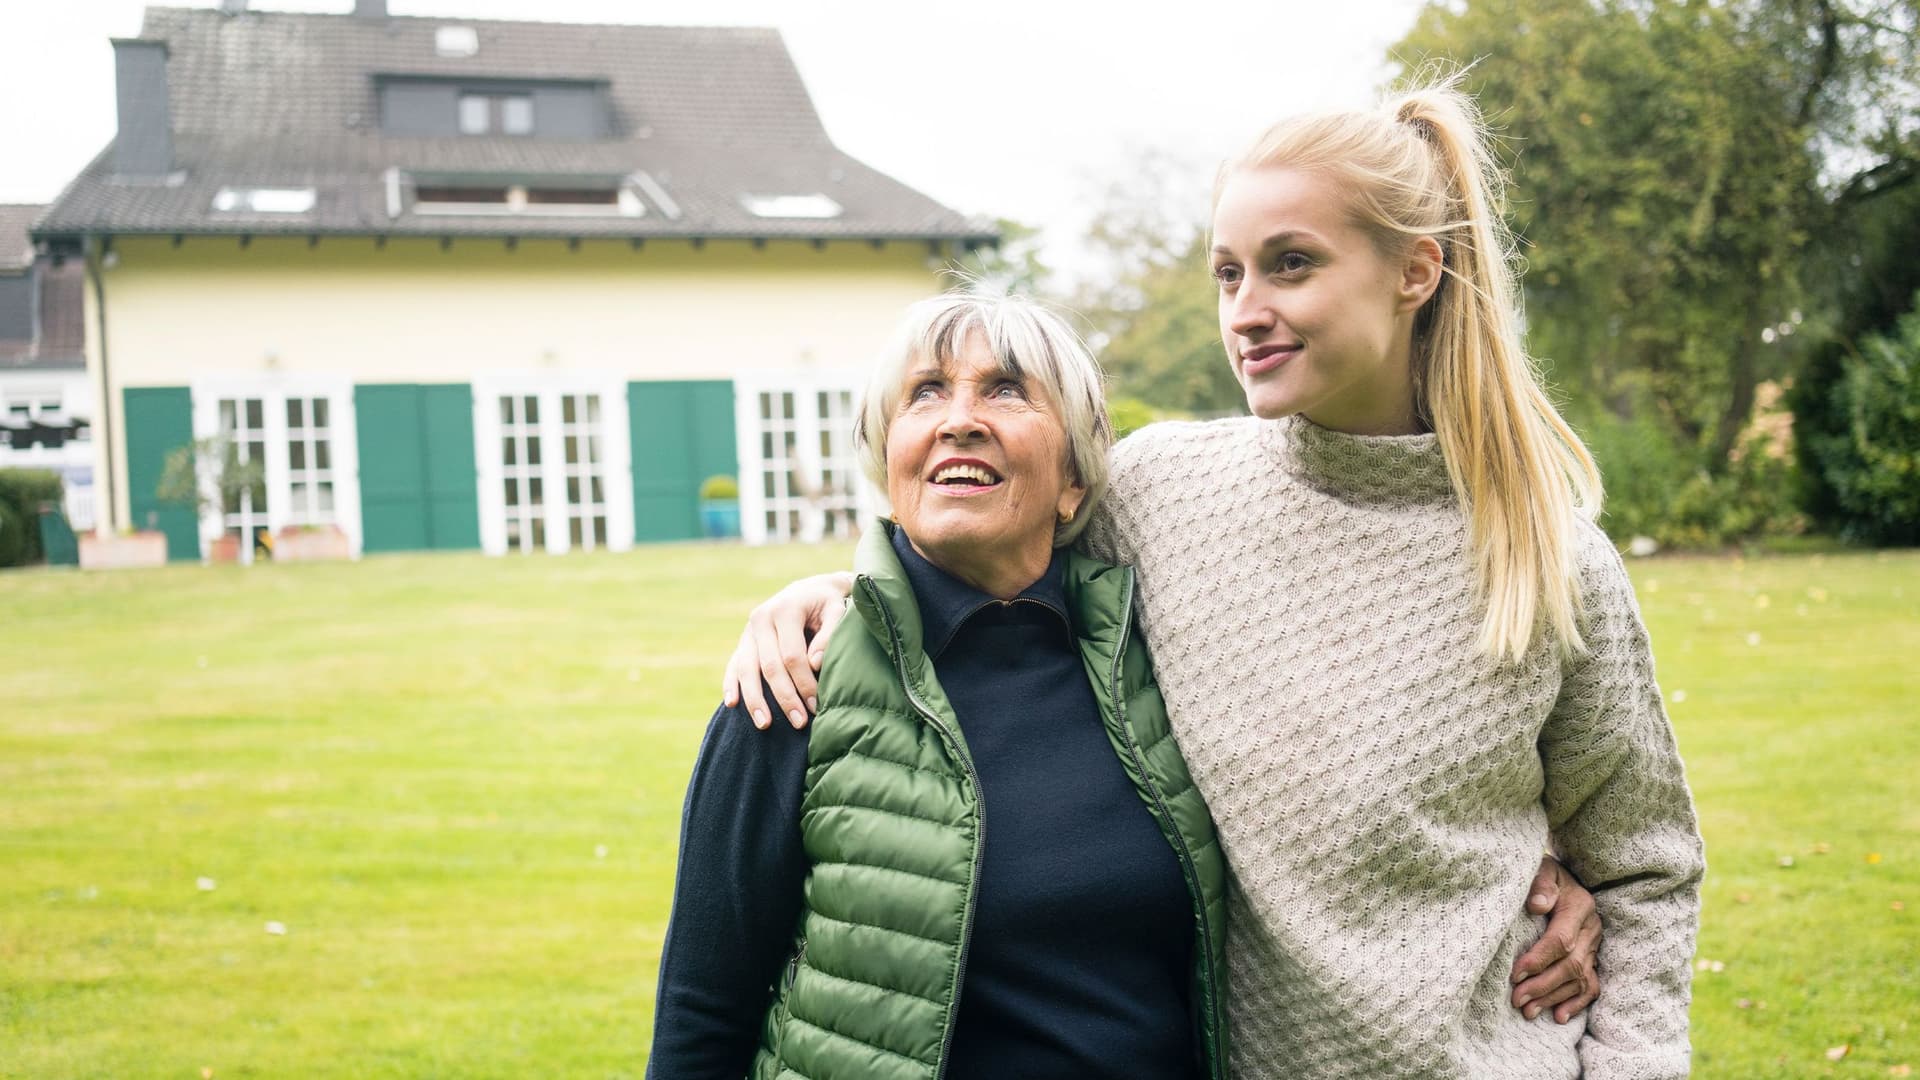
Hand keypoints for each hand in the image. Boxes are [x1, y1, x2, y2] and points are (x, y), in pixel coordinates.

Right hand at [722, 571, 855, 729]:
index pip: (792, 655)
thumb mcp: (837, 611)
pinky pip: (733, 664)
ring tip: (765, 724)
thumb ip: (829, 635)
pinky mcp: (744, 640)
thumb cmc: (828, 604)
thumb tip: (814, 664)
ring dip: (755, 699)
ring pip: (747, 669)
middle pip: (769, 666)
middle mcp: (762, 618)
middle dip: (784, 697)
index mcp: (785, 609)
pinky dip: (731, 684)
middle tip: (799, 722)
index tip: (816, 705)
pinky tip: (732, 704)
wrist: (810, 590)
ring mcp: (749, 630)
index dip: (803, 683)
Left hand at [1511, 855, 1601, 1022]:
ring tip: (1528, 1011)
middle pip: (1570, 965)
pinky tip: (1558, 1017)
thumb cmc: (1543, 874)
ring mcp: (1595, 945)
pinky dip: (1576, 1003)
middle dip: (1542, 985)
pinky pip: (1592, 985)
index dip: (1538, 959)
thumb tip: (1537, 905)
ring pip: (1579, 979)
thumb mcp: (1541, 869)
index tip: (1515, 973)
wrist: (1562, 877)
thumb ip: (1540, 884)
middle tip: (1517, 999)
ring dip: (1553, 998)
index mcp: (1579, 906)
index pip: (1560, 940)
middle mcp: (1592, 928)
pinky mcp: (1594, 957)